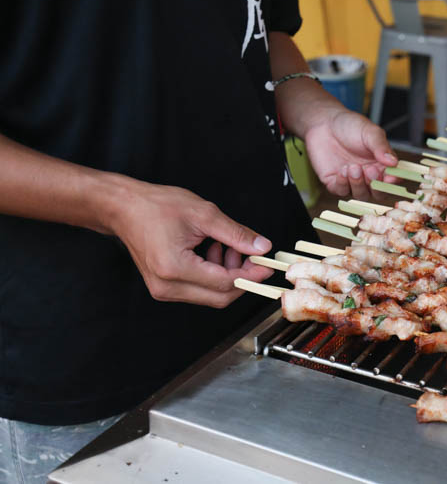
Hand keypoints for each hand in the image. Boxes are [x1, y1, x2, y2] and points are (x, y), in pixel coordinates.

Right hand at [108, 179, 275, 307]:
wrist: (123, 208)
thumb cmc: (156, 207)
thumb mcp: (203, 214)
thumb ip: (236, 234)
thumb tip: (262, 248)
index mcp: (175, 268)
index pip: (225, 283)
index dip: (251, 275)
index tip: (266, 264)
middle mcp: (167, 286)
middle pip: (220, 297)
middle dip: (241, 277)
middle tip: (250, 254)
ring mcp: (163, 290)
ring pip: (210, 295)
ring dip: (227, 274)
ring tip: (226, 245)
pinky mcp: (163, 287)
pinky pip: (198, 289)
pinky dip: (213, 274)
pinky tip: (212, 250)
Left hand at [303, 106, 396, 199]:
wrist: (323, 123)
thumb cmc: (350, 125)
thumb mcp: (370, 132)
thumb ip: (381, 147)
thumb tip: (393, 162)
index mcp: (382, 164)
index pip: (392, 179)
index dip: (392, 182)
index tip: (389, 177)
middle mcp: (368, 175)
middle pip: (378, 192)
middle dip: (375, 185)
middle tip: (370, 170)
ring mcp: (352, 180)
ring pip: (360, 194)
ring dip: (358, 184)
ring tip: (353, 167)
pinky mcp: (335, 182)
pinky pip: (342, 191)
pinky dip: (343, 184)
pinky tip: (342, 170)